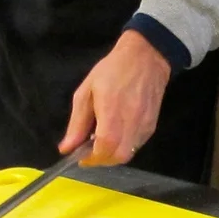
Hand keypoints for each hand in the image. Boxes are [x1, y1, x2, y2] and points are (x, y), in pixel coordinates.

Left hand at [64, 30, 172, 165]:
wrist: (145, 58)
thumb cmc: (111, 71)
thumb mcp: (86, 92)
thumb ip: (77, 123)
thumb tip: (66, 148)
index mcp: (111, 111)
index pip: (105, 147)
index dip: (92, 158)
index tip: (81, 156)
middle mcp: (131, 121)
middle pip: (119, 156)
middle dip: (102, 160)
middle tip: (91, 151)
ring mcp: (144, 124)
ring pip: (129, 154)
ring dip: (113, 154)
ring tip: (103, 141)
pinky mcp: (152, 125)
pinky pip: (137, 145)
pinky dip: (124, 146)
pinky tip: (117, 134)